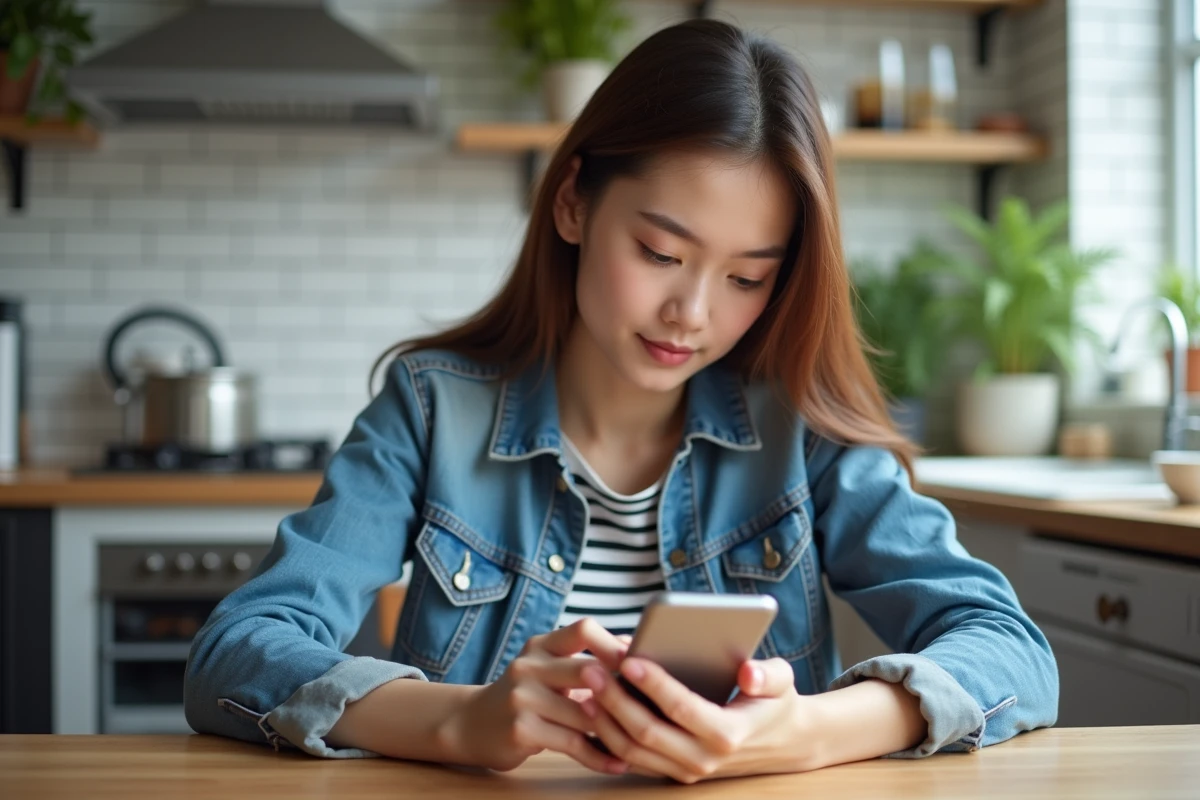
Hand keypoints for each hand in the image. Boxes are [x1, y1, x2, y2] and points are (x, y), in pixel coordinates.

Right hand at [436, 620, 630, 773]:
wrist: (471, 724)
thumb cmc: (525, 696)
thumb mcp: (546, 669)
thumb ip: (583, 660)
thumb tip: (636, 651)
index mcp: (542, 645)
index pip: (582, 629)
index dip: (614, 643)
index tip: (642, 661)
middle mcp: (530, 665)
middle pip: (588, 671)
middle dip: (622, 690)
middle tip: (652, 707)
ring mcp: (523, 697)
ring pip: (585, 713)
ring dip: (617, 730)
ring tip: (643, 742)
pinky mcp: (521, 729)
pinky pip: (572, 743)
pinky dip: (598, 756)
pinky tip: (617, 763)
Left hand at [581, 656, 811, 782]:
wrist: (782, 743)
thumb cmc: (775, 702)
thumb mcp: (783, 681)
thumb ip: (768, 674)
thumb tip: (748, 673)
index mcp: (727, 733)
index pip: (681, 708)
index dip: (653, 684)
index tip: (629, 659)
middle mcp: (704, 758)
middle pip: (647, 732)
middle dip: (615, 700)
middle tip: (592, 669)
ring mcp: (686, 770)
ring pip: (632, 750)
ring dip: (605, 720)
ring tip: (587, 686)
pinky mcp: (673, 772)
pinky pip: (631, 759)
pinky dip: (607, 737)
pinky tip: (592, 709)